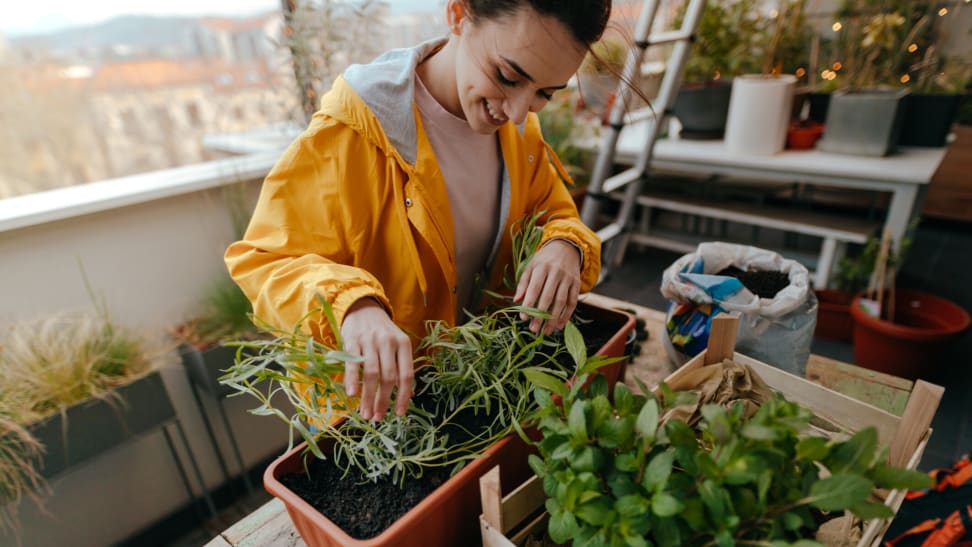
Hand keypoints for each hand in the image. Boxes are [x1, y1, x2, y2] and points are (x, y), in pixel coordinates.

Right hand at [340, 298, 413, 420]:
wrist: (363, 307)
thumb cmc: (382, 332)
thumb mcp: (397, 345)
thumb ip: (402, 368)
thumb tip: (410, 395)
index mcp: (404, 344)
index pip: (406, 375)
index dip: (403, 396)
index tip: (399, 414)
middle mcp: (389, 342)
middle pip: (388, 377)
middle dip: (383, 401)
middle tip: (378, 418)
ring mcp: (370, 341)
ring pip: (371, 374)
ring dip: (368, 397)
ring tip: (366, 413)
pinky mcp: (352, 341)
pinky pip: (353, 364)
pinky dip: (352, 381)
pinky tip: (352, 395)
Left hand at [514, 239, 581, 335]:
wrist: (566, 247)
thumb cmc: (544, 260)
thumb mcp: (531, 266)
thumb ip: (523, 283)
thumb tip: (516, 300)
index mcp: (542, 267)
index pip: (535, 288)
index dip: (529, 303)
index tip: (523, 318)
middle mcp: (556, 272)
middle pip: (548, 297)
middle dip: (540, 315)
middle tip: (533, 329)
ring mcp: (568, 278)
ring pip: (561, 301)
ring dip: (553, 318)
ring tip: (546, 331)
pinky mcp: (577, 283)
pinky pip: (572, 302)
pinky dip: (566, 315)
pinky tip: (559, 325)